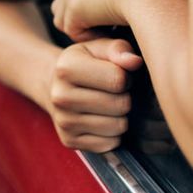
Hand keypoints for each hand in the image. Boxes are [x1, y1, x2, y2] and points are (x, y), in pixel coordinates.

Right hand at [45, 35, 143, 152]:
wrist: (57, 87)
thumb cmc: (86, 64)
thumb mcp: (99, 48)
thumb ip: (118, 49)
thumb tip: (135, 62)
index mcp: (66, 67)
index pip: (118, 79)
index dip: (127, 77)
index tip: (118, 74)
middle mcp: (60, 96)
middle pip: (120, 105)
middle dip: (125, 97)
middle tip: (115, 92)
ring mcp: (63, 122)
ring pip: (117, 127)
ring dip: (121, 117)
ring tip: (110, 105)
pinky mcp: (70, 141)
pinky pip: (110, 144)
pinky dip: (113, 134)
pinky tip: (103, 120)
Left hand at [50, 0, 173, 40]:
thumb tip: (122, 14)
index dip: (89, 14)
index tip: (112, 23)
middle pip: (64, 9)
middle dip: (80, 22)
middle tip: (108, 30)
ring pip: (67, 22)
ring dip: (86, 30)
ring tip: (112, 31)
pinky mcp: (71, 7)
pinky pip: (74, 33)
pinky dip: (91, 37)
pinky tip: (111, 31)